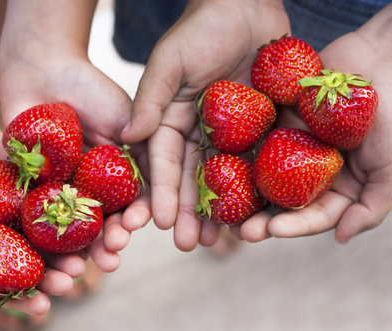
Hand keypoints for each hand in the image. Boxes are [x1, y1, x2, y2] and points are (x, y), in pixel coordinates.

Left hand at [0, 6, 150, 270]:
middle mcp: (93, 185)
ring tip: (84, 268)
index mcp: (118, 173)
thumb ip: (146, 151)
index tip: (140, 226)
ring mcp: (64, 188)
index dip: (137, 218)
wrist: (41, 67)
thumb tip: (166, 188)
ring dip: (82, 251)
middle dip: (109, 242)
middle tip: (111, 257)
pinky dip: (47, 239)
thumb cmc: (90, 88)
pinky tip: (54, 254)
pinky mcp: (33, 187)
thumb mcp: (128, 118)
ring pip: (74, 228)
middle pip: (104, 223)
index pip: (132, 203)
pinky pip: (40, 218)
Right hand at [0, 78, 85, 315]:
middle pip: (37, 259)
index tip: (42, 308)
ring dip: (70, 248)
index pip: (9, 280)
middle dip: (55, 273)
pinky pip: (59, 198)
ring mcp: (24, 206)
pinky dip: (74, 211)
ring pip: (53, 232)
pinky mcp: (38, 182)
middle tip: (71, 281)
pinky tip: (91, 221)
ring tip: (86, 259)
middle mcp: (8, 229)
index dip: (26, 297)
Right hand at [121, 0, 289, 249]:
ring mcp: (232, 133)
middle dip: (188, 213)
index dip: (161, 192)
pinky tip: (257, 214)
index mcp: (172, 119)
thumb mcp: (170, 60)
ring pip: (225, 179)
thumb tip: (128, 136)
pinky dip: (258, 190)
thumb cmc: (204, 27)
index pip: (163, 162)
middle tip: (188, 246)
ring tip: (218, 243)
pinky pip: (260, 163)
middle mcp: (200, 132)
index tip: (159, 222)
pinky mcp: (262, 128)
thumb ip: (151, 98)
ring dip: (221, 211)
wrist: (248, 5)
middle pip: (192, 179)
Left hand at [239, 1, 391, 242]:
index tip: (272, 230)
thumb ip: (372, 206)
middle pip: (280, 203)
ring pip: (262, 177)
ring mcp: (289, 149)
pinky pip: (255, 141)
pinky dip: (238, 156)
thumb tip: (342, 239)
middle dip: (259, 219)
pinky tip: (219, 166)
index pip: (311, 216)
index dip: (292, 226)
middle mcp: (308, 174)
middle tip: (238, 230)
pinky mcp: (275, 124)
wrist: (381, 63)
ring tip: (221, 210)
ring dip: (242, 195)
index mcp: (335, 189)